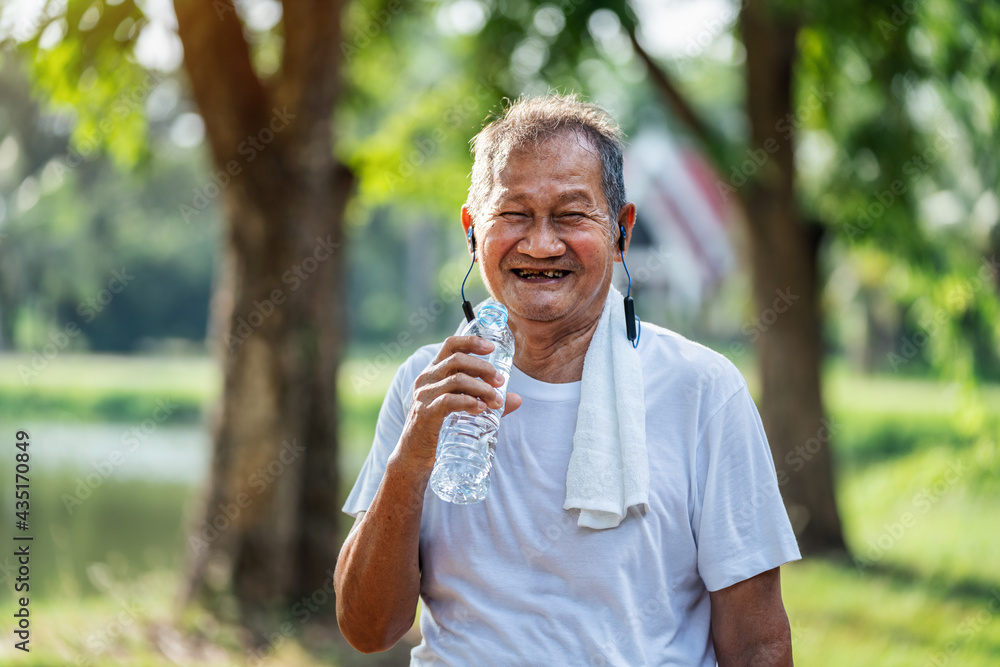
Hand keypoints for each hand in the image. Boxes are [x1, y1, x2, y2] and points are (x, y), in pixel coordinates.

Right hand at [398, 335, 522, 467]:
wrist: (414, 457)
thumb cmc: (438, 430)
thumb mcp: (461, 409)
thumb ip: (486, 401)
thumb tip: (517, 399)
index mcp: (433, 373)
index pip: (450, 345)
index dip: (472, 342)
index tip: (492, 347)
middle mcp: (426, 379)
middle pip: (457, 360)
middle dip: (484, 368)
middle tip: (500, 382)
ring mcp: (424, 396)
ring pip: (457, 380)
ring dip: (482, 388)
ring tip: (496, 400)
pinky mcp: (425, 414)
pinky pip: (448, 401)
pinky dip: (468, 402)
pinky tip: (480, 408)